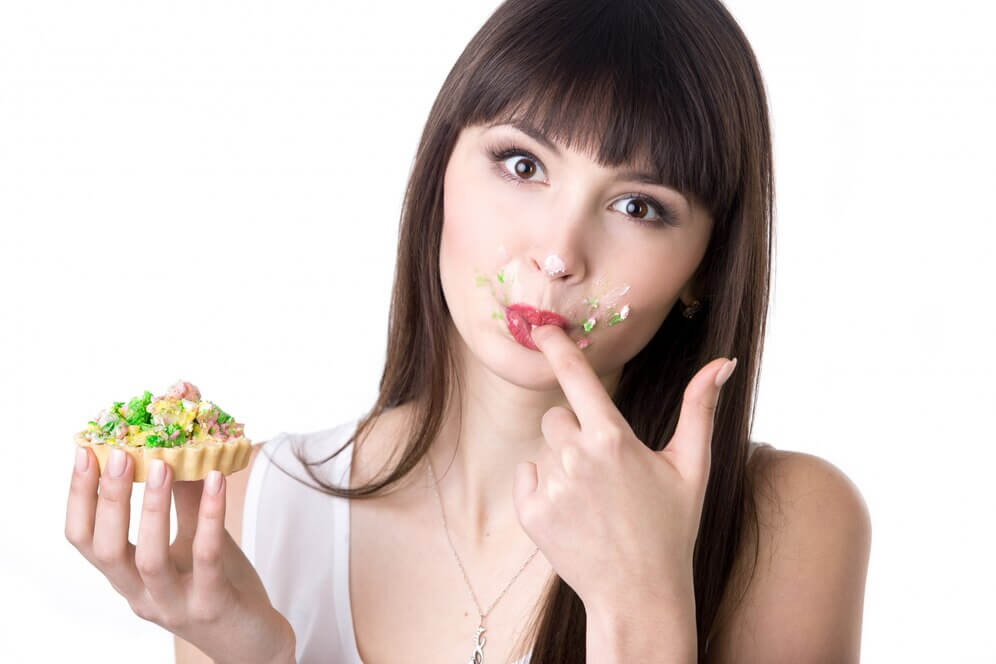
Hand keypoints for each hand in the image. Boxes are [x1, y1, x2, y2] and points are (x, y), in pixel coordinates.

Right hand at [65, 447, 295, 663]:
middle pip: (108, 550)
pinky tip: (216, 481)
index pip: (85, 540)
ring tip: (161, 465)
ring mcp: (176, 604)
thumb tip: (175, 447)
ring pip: (149, 560)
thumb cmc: (219, 584)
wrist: (253, 640)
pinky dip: (211, 517)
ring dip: (152, 509)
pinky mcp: (212, 605)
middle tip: (117, 454)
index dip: (80, 498)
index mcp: (128, 579)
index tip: (84, 453)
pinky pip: (206, 558)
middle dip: (109, 500)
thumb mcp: (194, 539)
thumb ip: (183, 501)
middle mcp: (142, 596)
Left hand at [511, 324, 736, 609]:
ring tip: (593, 498)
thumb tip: (724, 361)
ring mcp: (550, 486)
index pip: (577, 377)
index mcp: (614, 439)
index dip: (557, 348)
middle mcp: (576, 457)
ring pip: (544, 448)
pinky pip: (527, 476)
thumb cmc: (671, 528)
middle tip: (605, 470)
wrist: (639, 594)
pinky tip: (573, 512)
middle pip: (558, 416)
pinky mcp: (530, 512)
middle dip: (575, 432)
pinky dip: (544, 489)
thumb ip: (701, 407)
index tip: (540, 329)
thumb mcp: (693, 466)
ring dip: (561, 462)